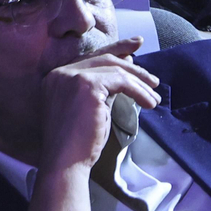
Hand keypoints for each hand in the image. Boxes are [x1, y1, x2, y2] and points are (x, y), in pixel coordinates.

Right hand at [27, 38, 161, 210]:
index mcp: (56, 78)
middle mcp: (60, 73)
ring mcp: (71, 77)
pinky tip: (148, 102)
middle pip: (104, 58)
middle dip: (132, 64)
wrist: (65, 164)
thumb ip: (104, 84)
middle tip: (152, 77)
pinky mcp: (86, 85)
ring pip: (115, 70)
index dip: (116, 49)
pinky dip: (139, 90)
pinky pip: (121, 81)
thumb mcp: (92, 106)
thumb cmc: (78, 142)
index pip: (91, 57)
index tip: (136, 47)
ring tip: (154, 96)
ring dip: (139, 82)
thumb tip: (128, 62)